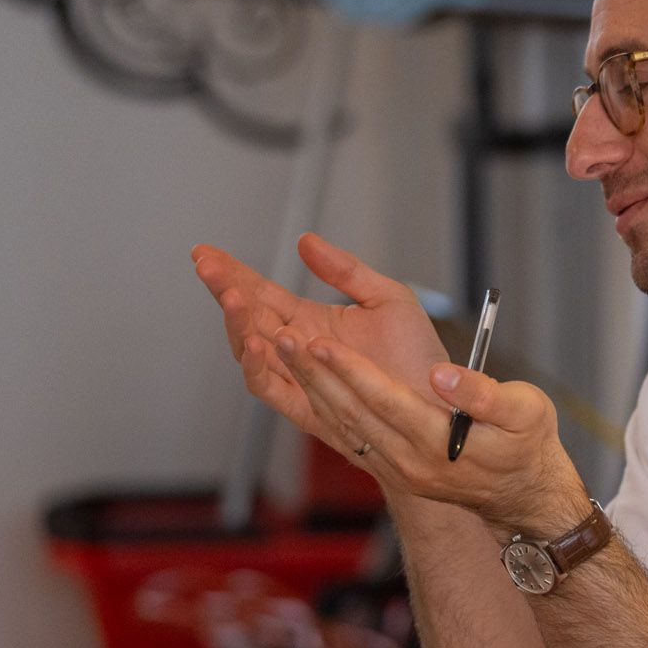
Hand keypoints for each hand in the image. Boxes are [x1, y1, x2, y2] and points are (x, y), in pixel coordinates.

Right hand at [192, 233, 450, 440]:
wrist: (441, 404)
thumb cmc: (418, 357)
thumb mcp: (388, 299)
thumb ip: (346, 270)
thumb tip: (305, 241)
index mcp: (311, 321)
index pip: (261, 292)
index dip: (232, 272)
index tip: (205, 252)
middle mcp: (298, 350)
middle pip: (247, 317)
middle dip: (225, 289)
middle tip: (207, 266)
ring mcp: (299, 377)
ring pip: (251, 351)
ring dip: (237, 323)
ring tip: (234, 297)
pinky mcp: (307, 406)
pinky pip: (270, 388)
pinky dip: (257, 366)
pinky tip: (255, 342)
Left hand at [270, 324, 588, 532]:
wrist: (526, 497)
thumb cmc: (529, 447)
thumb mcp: (525, 412)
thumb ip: (483, 394)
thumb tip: (442, 376)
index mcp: (441, 444)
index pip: (386, 402)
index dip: (351, 371)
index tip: (322, 342)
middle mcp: (411, 462)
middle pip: (352, 412)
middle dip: (313, 373)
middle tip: (280, 335)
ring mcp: (398, 470)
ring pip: (343, 424)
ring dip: (310, 386)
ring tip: (282, 349)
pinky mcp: (393, 470)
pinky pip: (348, 436)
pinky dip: (322, 407)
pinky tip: (305, 382)